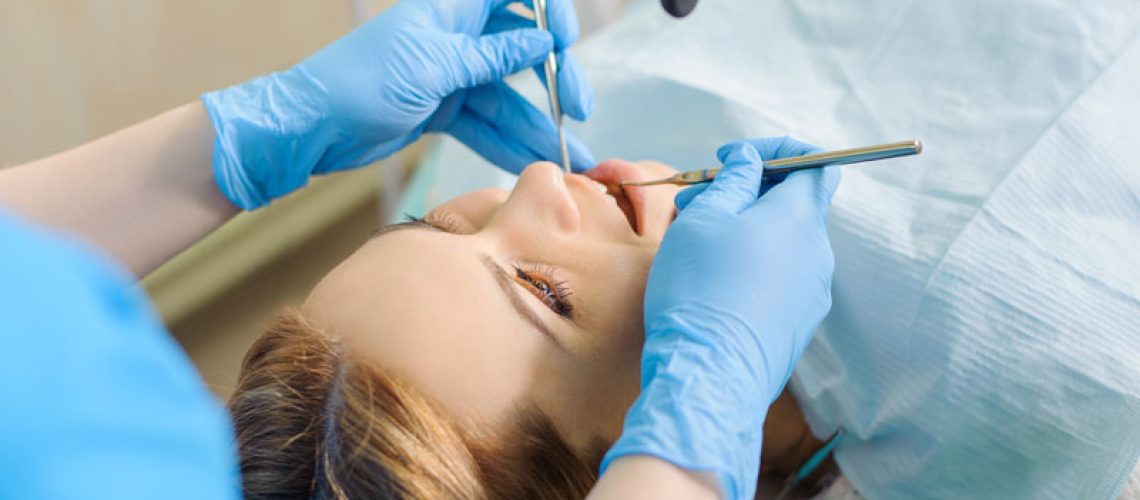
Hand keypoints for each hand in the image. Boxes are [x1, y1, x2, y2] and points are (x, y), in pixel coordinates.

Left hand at [202, 0, 594, 208]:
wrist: (312, 128)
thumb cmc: (360, 83)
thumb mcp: (433, 67)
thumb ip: (491, 57)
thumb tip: (543, 41)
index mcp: (452, 10)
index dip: (547, 12)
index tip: (565, 43)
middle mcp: (456, 38)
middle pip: (522, 51)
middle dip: (555, 81)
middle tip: (580, 111)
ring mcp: (450, 75)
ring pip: (507, 97)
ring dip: (538, 125)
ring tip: (571, 157)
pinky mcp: (442, 110)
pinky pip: (486, 124)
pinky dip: (507, 143)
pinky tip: (533, 161)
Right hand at [602, 137, 839, 498]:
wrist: (709, 373)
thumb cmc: (700, 288)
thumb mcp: (706, 218)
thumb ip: (734, 181)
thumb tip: (751, 161)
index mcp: (800, 218)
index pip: (815, 163)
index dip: (776, 151)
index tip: (733, 157)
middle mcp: (818, 253)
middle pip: (793, 205)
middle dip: (746, 193)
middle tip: (696, 201)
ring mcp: (813, 293)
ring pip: (782, 244)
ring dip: (745, 231)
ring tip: (696, 243)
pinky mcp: (798, 324)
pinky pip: (780, 279)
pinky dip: (752, 266)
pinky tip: (712, 281)